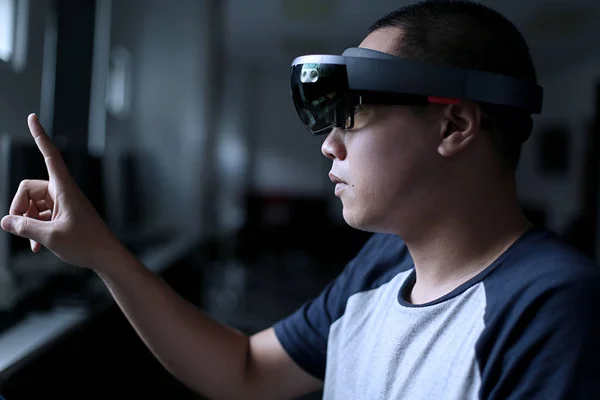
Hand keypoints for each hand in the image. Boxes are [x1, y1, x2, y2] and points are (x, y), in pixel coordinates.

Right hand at [0, 114, 124, 269]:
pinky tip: (37, 246)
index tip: (32, 117)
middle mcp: (64, 193)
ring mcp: (64, 205)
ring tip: (34, 243)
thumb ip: (24, 228)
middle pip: (29, 190)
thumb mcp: (50, 237)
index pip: (50, 155)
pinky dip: (36, 229)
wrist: (108, 258)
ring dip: (28, 223)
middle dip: (19, 207)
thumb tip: (4, 221)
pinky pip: (42, 216)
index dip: (40, 136)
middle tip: (19, 228)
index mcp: (64, 189)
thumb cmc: (86, 244)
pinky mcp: (65, 216)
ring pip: (34, 206)